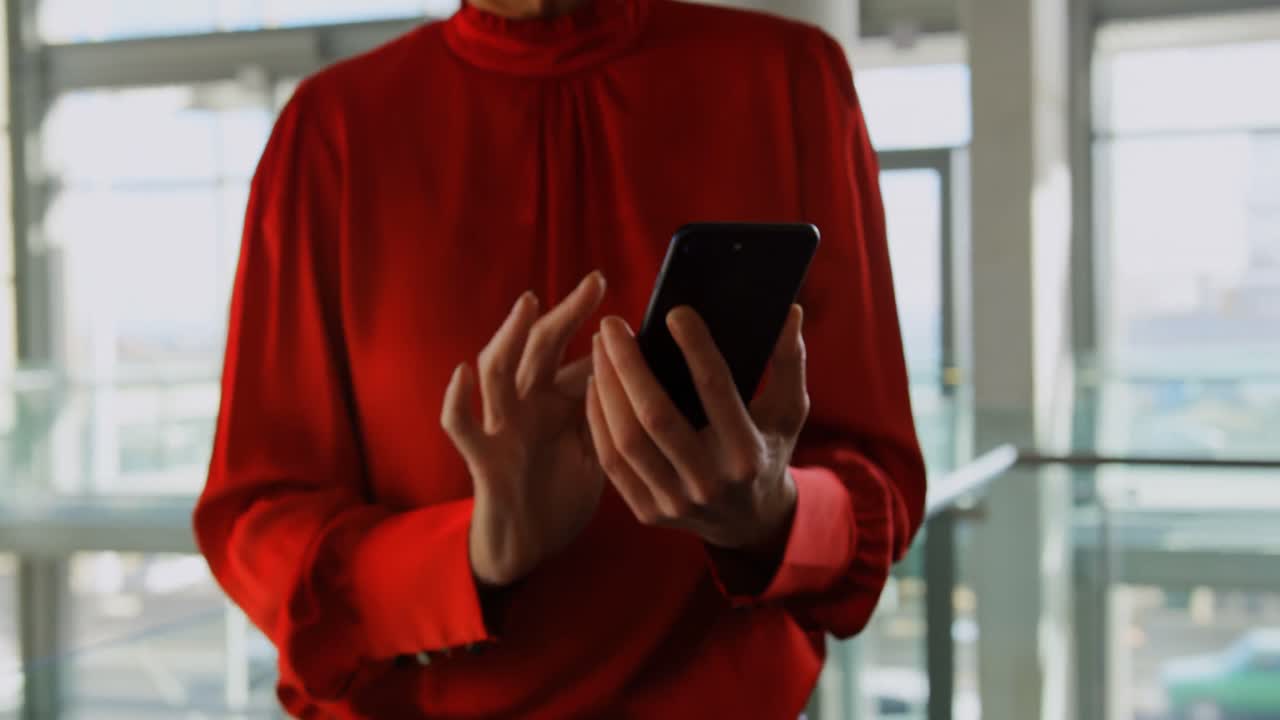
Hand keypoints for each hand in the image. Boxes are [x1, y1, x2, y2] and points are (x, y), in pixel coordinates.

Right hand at [441, 272, 606, 586]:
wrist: (531, 543)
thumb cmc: (564, 493)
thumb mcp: (597, 450)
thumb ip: (611, 416)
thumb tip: (651, 383)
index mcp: (557, 401)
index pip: (578, 356)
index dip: (602, 335)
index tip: (635, 312)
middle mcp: (527, 404)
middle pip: (541, 347)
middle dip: (565, 313)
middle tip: (596, 283)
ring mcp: (501, 426)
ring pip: (497, 371)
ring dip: (510, 335)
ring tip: (528, 306)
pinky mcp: (481, 456)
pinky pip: (461, 424)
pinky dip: (457, 398)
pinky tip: (462, 374)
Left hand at [585, 305, 808, 551]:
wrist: (749, 520)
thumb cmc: (767, 448)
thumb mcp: (788, 411)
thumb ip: (788, 362)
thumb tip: (788, 313)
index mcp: (748, 453)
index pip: (715, 390)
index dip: (695, 347)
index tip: (675, 312)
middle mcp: (710, 482)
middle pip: (655, 415)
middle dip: (628, 364)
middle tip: (612, 324)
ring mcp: (676, 501)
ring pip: (626, 439)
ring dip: (606, 386)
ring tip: (599, 347)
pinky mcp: (648, 512)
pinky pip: (611, 462)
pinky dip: (598, 419)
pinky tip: (595, 384)